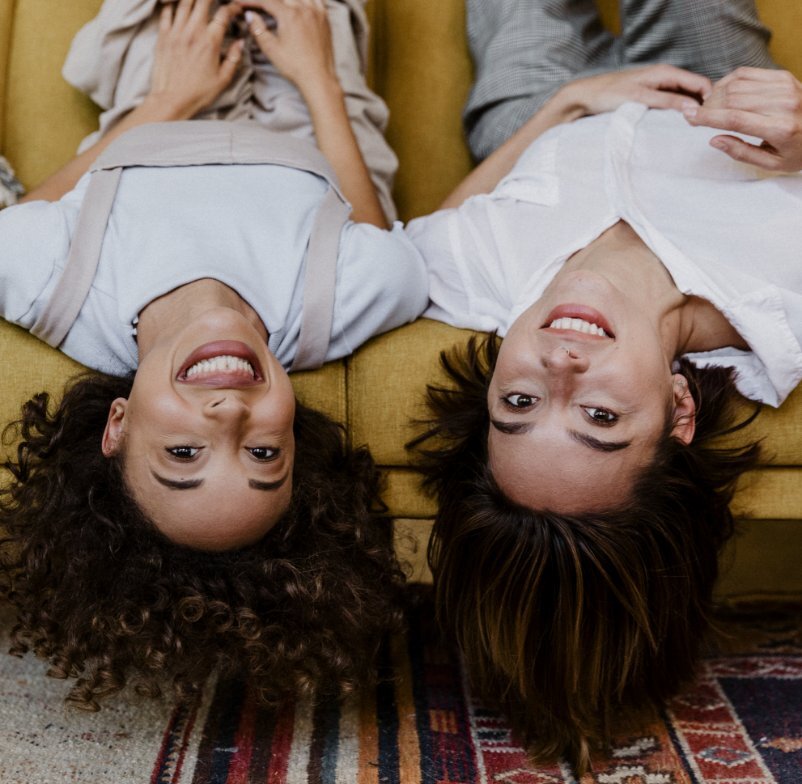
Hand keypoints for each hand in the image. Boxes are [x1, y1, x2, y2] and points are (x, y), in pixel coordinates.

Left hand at [147, 0, 244, 118]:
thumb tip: (240, 43)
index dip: (232, 7)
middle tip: (215, 1)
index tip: (235, 9)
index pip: (223, 14)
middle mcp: (193, 32)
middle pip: (202, 1)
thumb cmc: (198, 92)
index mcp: (210, 42)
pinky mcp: (163, 35)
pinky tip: (177, 6)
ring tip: (199, 1)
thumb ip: (234, 58)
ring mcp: (176, 32)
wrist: (172, 99)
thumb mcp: (223, 79)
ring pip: (184, 2)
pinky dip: (172, 5)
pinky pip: (166, 12)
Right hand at [242, 0, 337, 96]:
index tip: (241, 2)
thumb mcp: (271, 49)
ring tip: (277, 6)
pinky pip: (316, 0)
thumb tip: (250, 15)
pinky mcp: (325, 18)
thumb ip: (258, 29)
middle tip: (260, 6)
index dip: (252, 0)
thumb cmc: (295, 66)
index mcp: (289, 15)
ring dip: (286, 0)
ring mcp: (317, 12)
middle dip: (268, 0)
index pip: (267, 1)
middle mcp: (304, 9)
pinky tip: (300, 2)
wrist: (318, 77)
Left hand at [559, 64, 711, 116]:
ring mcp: (658, 88)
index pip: (701, 83)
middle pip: (695, 91)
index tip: (712, 118)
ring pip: (683, 100)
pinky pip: (670, 105)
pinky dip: (676, 114)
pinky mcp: (650, 99)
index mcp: (666, 73)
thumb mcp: (640, 97)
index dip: (711, 99)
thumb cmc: (609, 94)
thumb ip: (668, 102)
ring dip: (689, 112)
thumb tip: (694, 108)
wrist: (585, 97)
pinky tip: (677, 128)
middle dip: (702, 107)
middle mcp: (665, 78)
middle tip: (705, 128)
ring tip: (694, 130)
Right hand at [682, 67, 801, 171]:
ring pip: (737, 85)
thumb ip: (742, 153)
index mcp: (781, 129)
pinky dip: (728, 81)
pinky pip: (747, 73)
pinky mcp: (783, 76)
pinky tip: (721, 93)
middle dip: (708, 106)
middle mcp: (784, 104)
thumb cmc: (800, 150)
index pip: (735, 119)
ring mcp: (785, 87)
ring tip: (707, 107)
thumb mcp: (773, 164)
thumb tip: (714, 140)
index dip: (707, 117)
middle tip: (695, 115)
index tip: (687, 116)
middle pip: (733, 99)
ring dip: (716, 95)